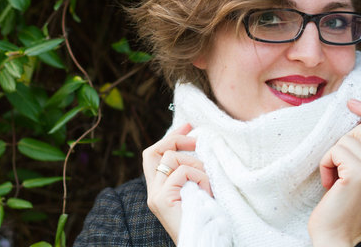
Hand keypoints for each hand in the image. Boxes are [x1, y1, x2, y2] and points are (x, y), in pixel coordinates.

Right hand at [142, 123, 211, 243]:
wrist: (203, 241)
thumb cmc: (207, 219)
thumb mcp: (197, 190)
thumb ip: (191, 173)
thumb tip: (200, 145)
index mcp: (160, 189)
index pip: (155, 155)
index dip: (170, 138)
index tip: (189, 126)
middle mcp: (153, 192)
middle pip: (152, 152)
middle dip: (174, 139)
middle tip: (196, 140)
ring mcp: (155, 196)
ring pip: (171, 158)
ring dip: (195, 164)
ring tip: (208, 182)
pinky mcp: (162, 199)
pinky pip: (182, 172)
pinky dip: (199, 176)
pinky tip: (207, 191)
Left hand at [308, 99, 360, 246]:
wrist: (337, 235)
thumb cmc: (343, 204)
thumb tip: (356, 123)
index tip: (352, 103)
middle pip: (360, 130)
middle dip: (341, 146)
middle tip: (338, 171)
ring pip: (345, 139)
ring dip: (331, 157)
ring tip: (334, 179)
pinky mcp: (359, 174)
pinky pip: (335, 150)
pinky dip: (325, 163)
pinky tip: (329, 184)